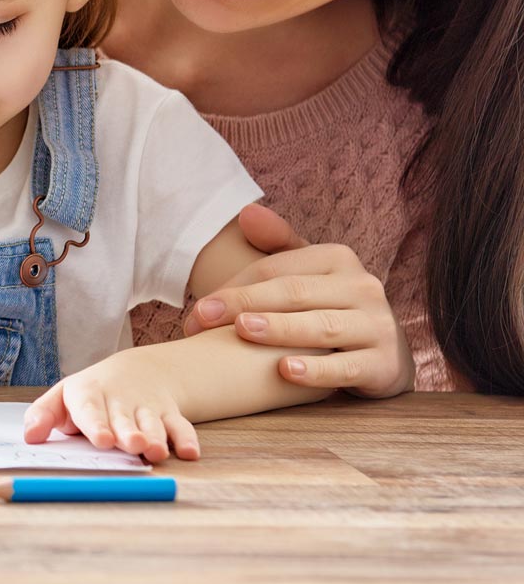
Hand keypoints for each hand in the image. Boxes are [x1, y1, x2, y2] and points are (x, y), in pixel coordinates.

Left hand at [22, 350, 198, 463]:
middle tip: (132, 445)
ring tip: (156, 451)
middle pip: (125, 418)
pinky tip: (190, 453)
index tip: (101, 440)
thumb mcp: (62, 399)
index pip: (91, 409)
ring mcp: (146, 407)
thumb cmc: (90, 394)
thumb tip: (29, 437)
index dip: (96, 424)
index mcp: (89, 395)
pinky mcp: (169, 415)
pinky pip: (181, 426)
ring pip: (154, 423)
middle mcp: (120, 401)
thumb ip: (43, 416)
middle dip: (129, 432)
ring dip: (157, 437)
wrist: (134, 373)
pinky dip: (187, 439)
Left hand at [183, 204, 414, 398]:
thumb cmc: (331, 308)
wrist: (385, 354)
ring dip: (279, 329)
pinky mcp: (384, 364)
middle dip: (244, 304)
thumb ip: (278, 244)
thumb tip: (246, 213)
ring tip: (243, 331)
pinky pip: (347, 367)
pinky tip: (285, 371)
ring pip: (321, 327)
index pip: (276, 269)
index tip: (197, 310)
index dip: (234, 287)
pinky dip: (316, 370)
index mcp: (338, 258)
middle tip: (202, 320)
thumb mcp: (309, 273)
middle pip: (294, 293)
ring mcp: (377, 326)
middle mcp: (363, 287)